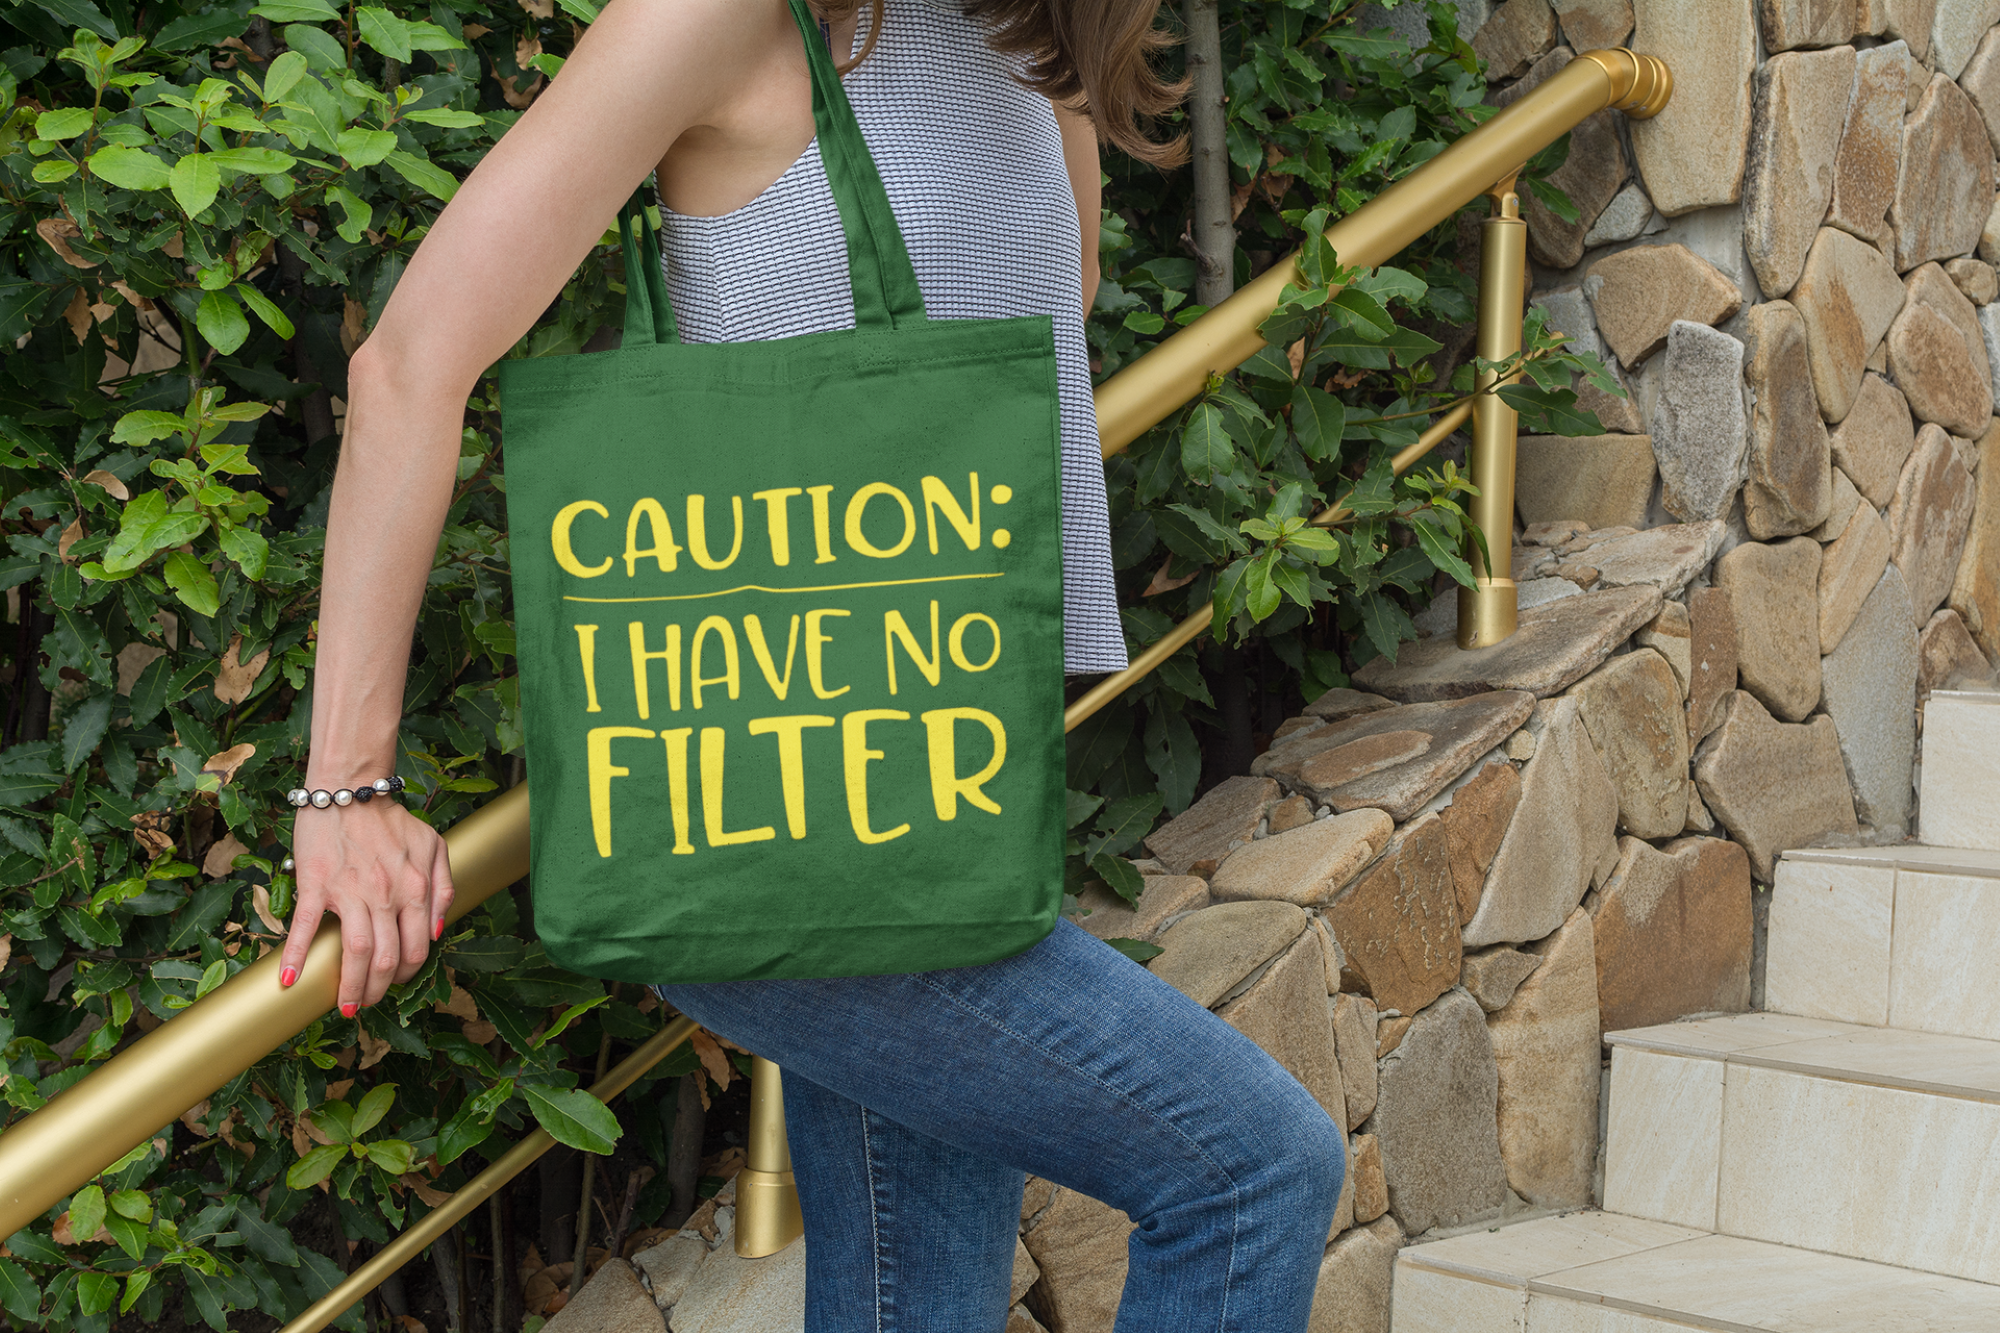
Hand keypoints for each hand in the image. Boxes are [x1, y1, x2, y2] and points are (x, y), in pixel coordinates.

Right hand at [280, 798, 454, 1015]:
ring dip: (350, 987)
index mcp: (416, 889)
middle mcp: (388, 895)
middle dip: (378, 990)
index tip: (394, 983)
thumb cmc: (390, 820)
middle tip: (367, 1003)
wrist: (349, 790)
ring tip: (344, 1006)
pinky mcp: (317, 885)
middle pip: (387, 959)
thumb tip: (439, 931)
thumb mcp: (434, 846)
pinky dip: (295, 956)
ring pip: (356, 953)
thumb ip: (444, 888)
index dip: (406, 974)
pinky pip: (307, 926)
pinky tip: (288, 981)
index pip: (417, 948)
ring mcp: (351, 891)